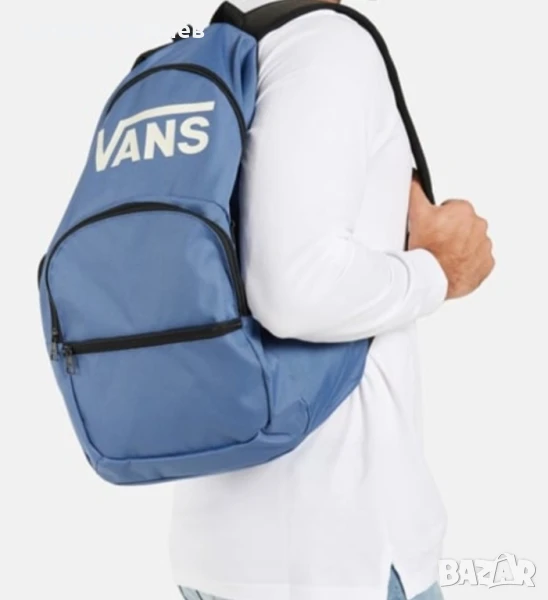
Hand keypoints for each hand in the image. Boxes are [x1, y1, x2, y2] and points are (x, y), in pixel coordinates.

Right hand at [408, 180, 494, 299]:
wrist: (430, 278)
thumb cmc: (425, 249)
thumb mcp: (416, 214)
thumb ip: (416, 191)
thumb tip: (415, 176)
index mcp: (463, 210)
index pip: (451, 210)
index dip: (438, 220)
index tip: (432, 230)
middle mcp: (478, 226)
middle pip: (462, 226)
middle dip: (451, 233)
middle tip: (436, 244)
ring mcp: (484, 246)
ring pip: (471, 242)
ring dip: (459, 247)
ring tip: (443, 256)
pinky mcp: (486, 264)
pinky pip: (478, 260)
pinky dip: (468, 262)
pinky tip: (453, 265)